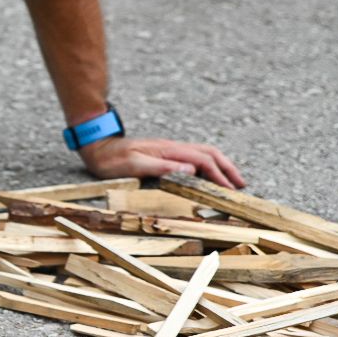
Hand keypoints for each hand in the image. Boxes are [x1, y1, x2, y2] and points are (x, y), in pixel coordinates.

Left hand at [78, 136, 243, 187]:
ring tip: (231, 181)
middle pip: (209, 153)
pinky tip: (208, 176)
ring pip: (203, 154)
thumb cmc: (111, 158)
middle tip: (241, 185)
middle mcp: (172, 147)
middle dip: (227, 168)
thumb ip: (160, 167)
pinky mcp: (165, 154)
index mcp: (168, 150)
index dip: (218, 175)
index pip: (202, 160)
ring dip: (220, 166)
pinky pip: (193, 158)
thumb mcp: (133, 164)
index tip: (229, 190)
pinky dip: (208, 166)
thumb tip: (190, 171)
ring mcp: (169, 150)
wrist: (97, 146)